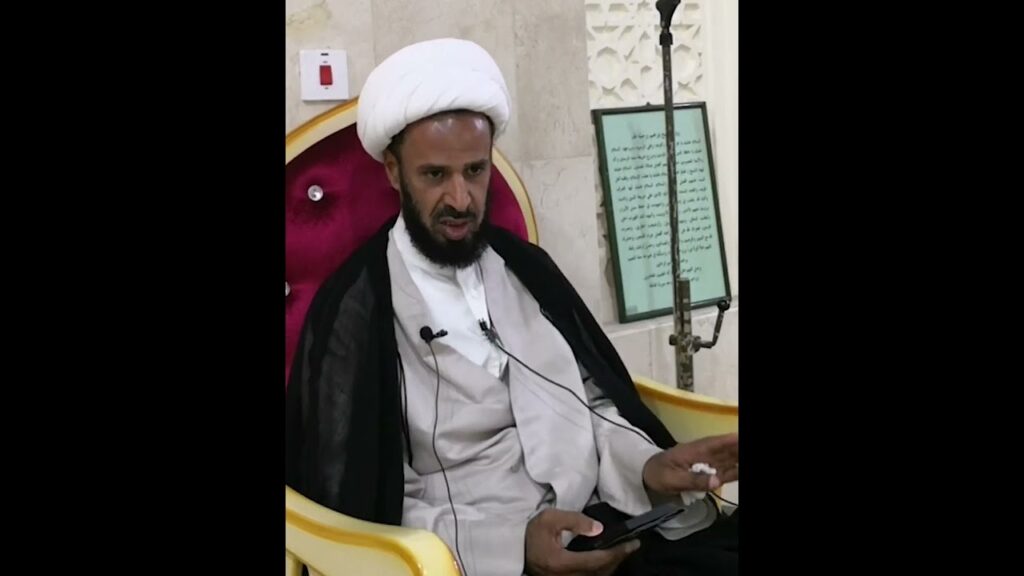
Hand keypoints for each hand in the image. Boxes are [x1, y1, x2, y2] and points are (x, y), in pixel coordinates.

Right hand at [525, 508, 639, 575]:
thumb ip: (574, 521)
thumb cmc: (532, 532)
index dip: (617, 553)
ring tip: (623, 552)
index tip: (633, 543)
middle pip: (600, 573)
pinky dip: (602, 570)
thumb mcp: (549, 518)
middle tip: (633, 546)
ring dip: (612, 566)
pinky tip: (607, 561)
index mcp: (562, 563)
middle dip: (618, 559)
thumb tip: (599, 529)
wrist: (515, 549)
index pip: (597, 560)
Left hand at [642, 433, 737, 494]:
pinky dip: (734, 471)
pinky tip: (740, 470)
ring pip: (727, 459)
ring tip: (746, 458)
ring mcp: (705, 463)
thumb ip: (693, 480)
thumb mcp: (672, 478)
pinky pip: (723, 471)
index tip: (739, 438)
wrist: (647, 475)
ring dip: (738, 458)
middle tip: (747, 447)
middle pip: (726, 450)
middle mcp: (703, 454)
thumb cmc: (658, 473)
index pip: (715, 444)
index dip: (729, 441)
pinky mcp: (706, 473)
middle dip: (738, 449)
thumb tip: (717, 482)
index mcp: (694, 450)